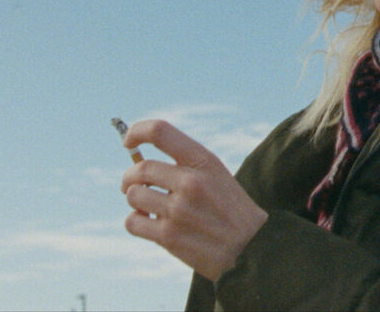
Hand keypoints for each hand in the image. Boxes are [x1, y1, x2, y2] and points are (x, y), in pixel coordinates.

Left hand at [120, 119, 267, 281]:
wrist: (251, 247)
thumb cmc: (230, 209)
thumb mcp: (217, 175)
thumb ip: (185, 165)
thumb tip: (139, 163)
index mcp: (204, 161)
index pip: (160, 132)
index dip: (137, 132)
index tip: (129, 142)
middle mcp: (191, 182)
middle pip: (140, 168)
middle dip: (129, 177)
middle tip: (132, 185)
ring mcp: (179, 210)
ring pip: (133, 195)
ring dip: (134, 201)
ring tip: (148, 207)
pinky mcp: (169, 236)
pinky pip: (132, 222)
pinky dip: (135, 222)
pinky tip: (149, 223)